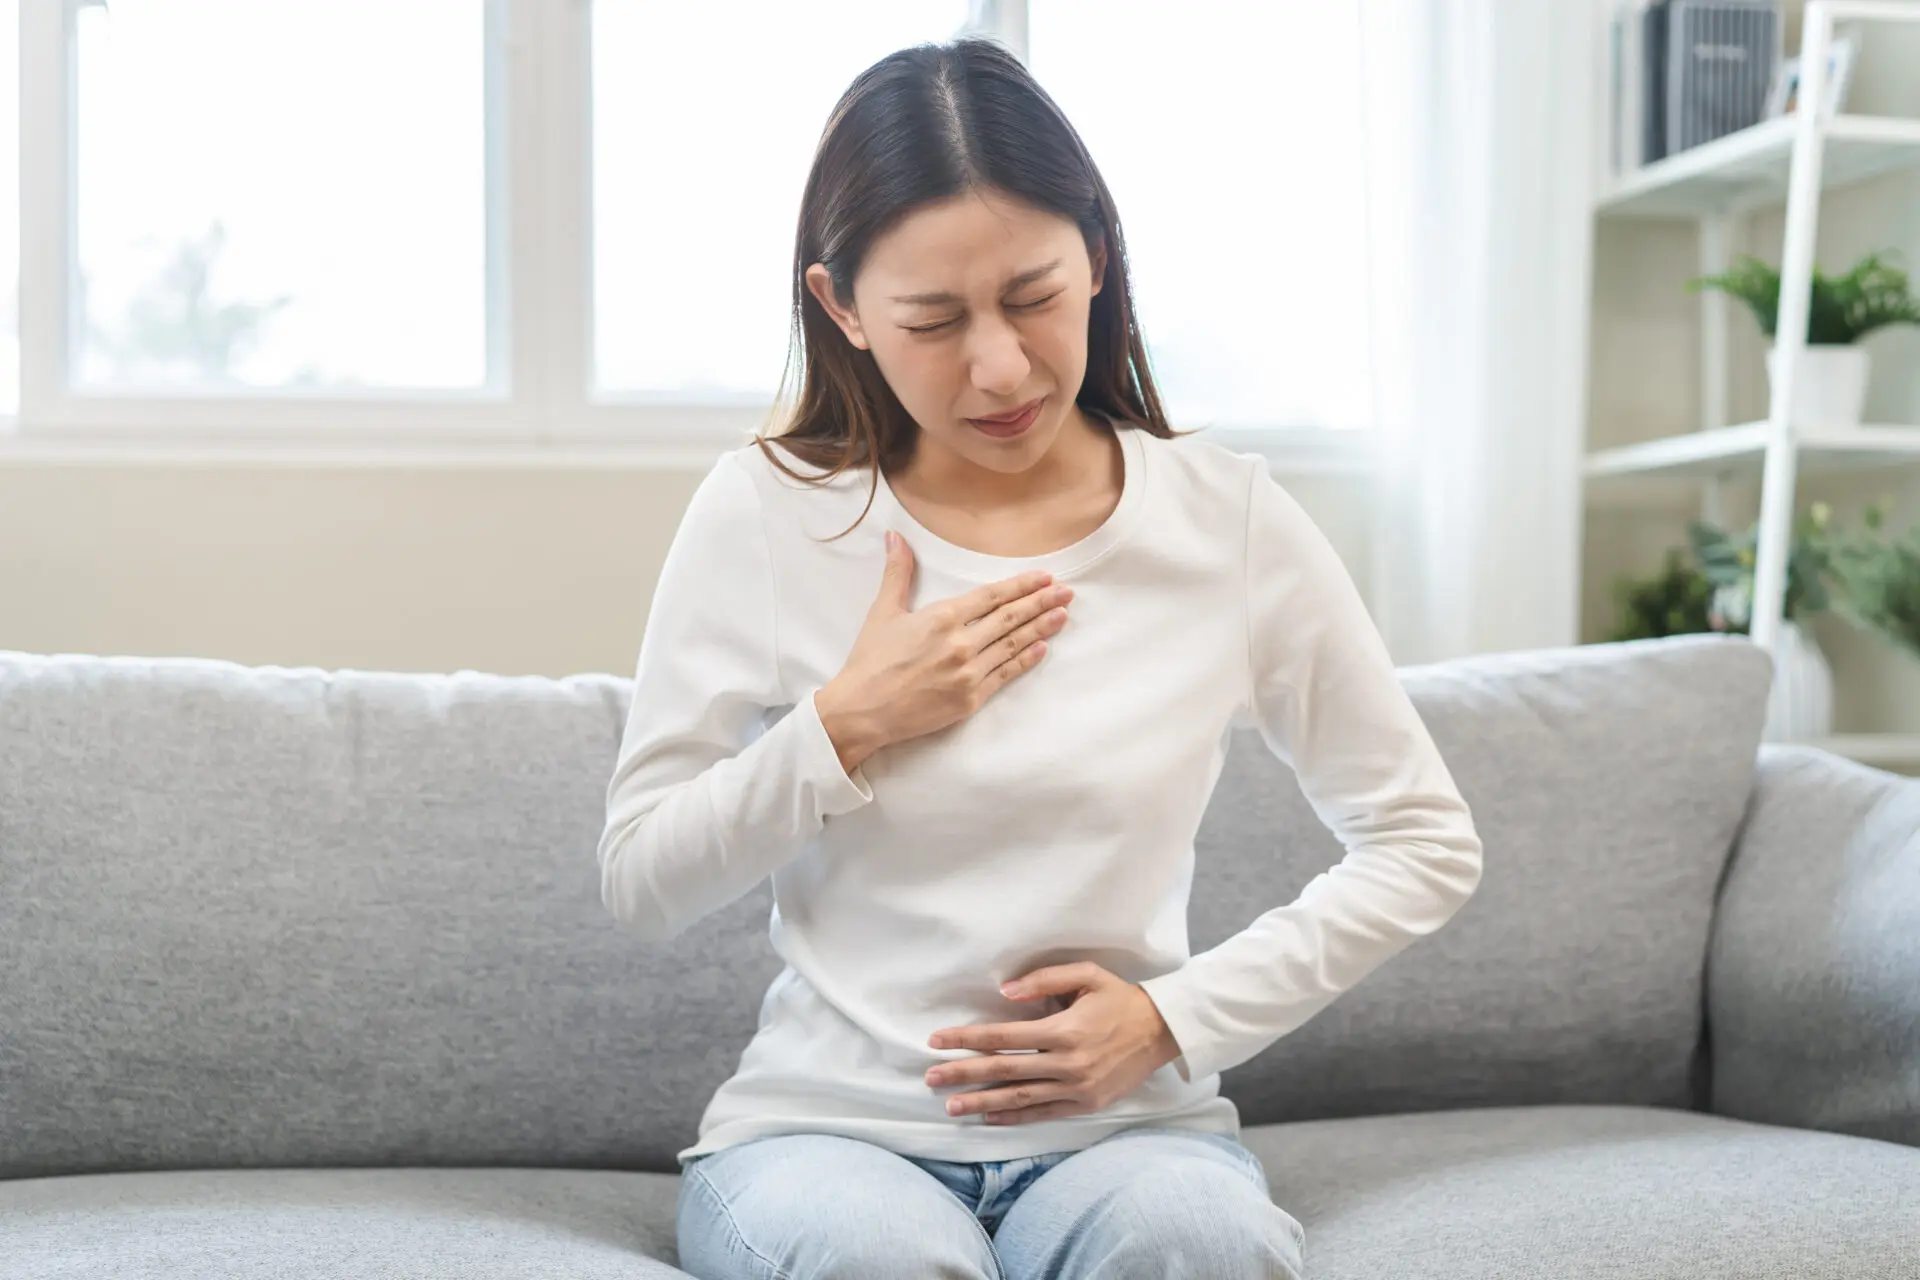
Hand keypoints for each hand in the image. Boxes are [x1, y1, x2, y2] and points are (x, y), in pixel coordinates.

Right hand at [815, 531, 1072, 773]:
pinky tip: (1042, 648)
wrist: (861, 711)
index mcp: (942, 617)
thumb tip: (895, 536)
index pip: (992, 596)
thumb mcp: (883, 611)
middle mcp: (960, 643)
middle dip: (1042, 602)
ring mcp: (968, 673)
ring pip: (1013, 644)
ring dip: (1042, 628)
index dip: (1022, 585)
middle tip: (1067, 592)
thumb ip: (897, 572)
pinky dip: (1025, 660)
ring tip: (1063, 615)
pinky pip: (1005, 675)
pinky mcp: (970, 700)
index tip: (1044, 577)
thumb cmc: (870, 661)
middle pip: (1010, 617)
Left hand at [923, 962, 1181, 1125]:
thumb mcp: (1086, 975)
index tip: (937, 1041)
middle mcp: (1066, 1064)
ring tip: (951, 1105)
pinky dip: (1014, 1118)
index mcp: (1063, 1030)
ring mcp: (1076, 1089)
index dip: (965, 1039)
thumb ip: (1043, 981)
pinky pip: (1042, 1114)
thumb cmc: (1120, 998)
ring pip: (1018, 1098)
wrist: (1162, 1031)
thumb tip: (1005, 992)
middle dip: (962, 1074)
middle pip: (1002, 1070)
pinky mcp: (1086, 1105)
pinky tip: (989, 1117)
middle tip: (931, 1078)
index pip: (1002, 1037)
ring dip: (981, 1102)